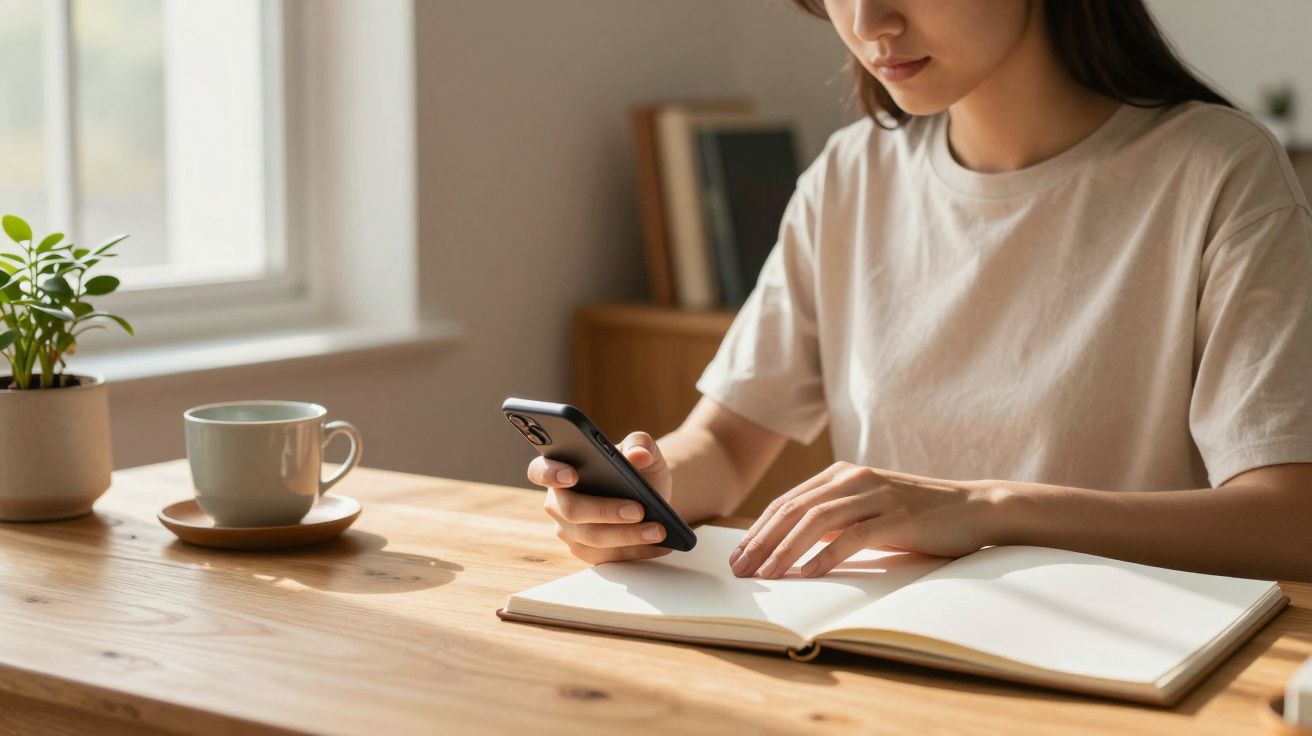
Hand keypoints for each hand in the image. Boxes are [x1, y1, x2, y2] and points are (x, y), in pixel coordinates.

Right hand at [528, 431, 674, 564]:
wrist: (650, 497)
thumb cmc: (637, 468)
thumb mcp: (642, 449)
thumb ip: (640, 443)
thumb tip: (638, 455)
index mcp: (560, 469)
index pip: (540, 470)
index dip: (551, 473)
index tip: (573, 475)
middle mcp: (558, 503)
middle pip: (572, 511)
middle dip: (606, 511)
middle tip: (638, 510)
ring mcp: (570, 531)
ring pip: (593, 538)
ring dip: (628, 535)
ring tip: (658, 529)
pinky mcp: (588, 553)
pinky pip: (609, 557)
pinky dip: (638, 550)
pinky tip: (661, 544)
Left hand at [728, 462, 999, 578]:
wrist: (973, 508)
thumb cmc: (917, 516)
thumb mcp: (867, 511)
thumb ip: (833, 520)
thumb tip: (789, 545)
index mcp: (842, 474)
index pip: (787, 502)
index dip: (758, 530)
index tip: (738, 556)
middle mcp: (854, 478)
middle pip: (794, 510)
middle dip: (762, 541)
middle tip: (741, 570)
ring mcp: (876, 495)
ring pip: (817, 520)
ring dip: (786, 550)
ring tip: (767, 575)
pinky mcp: (898, 516)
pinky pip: (853, 535)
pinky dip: (827, 555)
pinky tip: (810, 574)